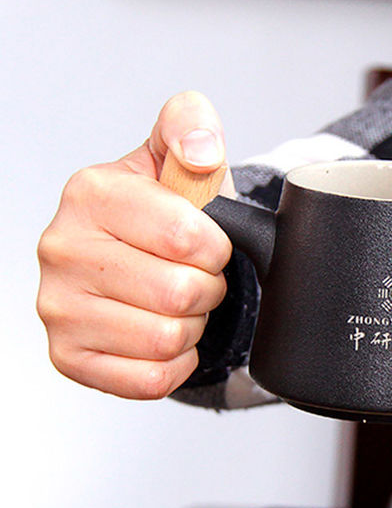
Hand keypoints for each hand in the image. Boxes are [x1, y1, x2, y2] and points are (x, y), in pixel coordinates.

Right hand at [37, 91, 232, 398]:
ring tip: (175, 302)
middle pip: (180, 294)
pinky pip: (150, 379)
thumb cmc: (168, 214)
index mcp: (90, 193)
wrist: (142, 260)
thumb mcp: (184, 159)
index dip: (216, 248)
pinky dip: (174, 362)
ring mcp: (58, 308)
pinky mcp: (68, 357)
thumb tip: (200, 148)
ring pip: (167, 340)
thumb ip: (193, 128)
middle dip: (207, 289)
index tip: (205, 242)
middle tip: (192, 275)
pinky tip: (164, 335)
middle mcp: (60, 249)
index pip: (187, 237)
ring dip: (191, 326)